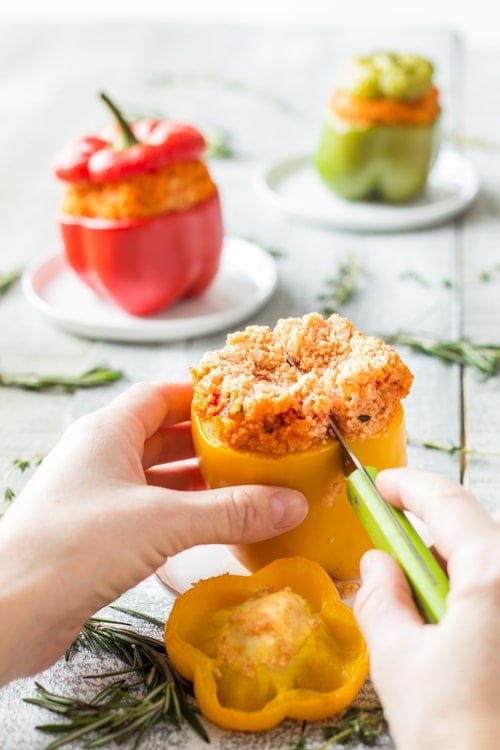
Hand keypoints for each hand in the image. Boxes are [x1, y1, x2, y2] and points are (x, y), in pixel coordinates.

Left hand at [0, 382, 306, 684]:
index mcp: (107, 431)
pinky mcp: (96, 534)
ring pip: (155, 476)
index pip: (158, 395)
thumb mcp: (163, 521)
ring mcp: (95, 496)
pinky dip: (180, 514)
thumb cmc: (76, 546)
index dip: (199, 395)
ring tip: (244, 486)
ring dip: (196, 481)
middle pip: (160, 435)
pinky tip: (211, 527)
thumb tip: (292, 503)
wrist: (9, 611)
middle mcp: (99, 456)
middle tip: (253, 448)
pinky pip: (148, 511)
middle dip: (205, 442)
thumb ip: (230, 512)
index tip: (240, 403)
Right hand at [354, 467, 499, 749]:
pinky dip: (471, 595)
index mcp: (496, 577)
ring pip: (488, 563)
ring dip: (448, 570)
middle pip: (473, 531)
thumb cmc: (460, 740)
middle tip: (387, 549)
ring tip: (417, 606)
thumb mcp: (399, 662)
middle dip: (425, 535)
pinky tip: (450, 630)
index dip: (407, 486)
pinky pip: (499, 590)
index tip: (379, 485)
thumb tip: (376, 563)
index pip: (447, 504)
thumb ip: (380, 597)